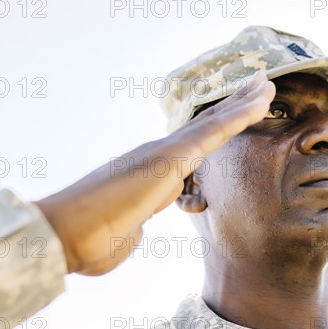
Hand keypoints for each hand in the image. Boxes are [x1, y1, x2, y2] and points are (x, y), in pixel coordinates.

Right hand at [35, 72, 274, 274]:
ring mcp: (162, 154)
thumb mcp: (122, 235)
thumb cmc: (88, 242)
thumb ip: (132, 227)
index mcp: (149, 176)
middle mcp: (156, 157)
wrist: (63, 237)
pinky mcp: (168, 159)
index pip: (189, 151)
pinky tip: (260, 102)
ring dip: (240, 104)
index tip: (230, 122)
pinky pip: (213, 133)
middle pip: (203, 128)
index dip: (212, 133)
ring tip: (264, 86)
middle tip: (255, 89)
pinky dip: (238, 116)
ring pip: (211, 124)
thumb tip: (135, 229)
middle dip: (231, 109)